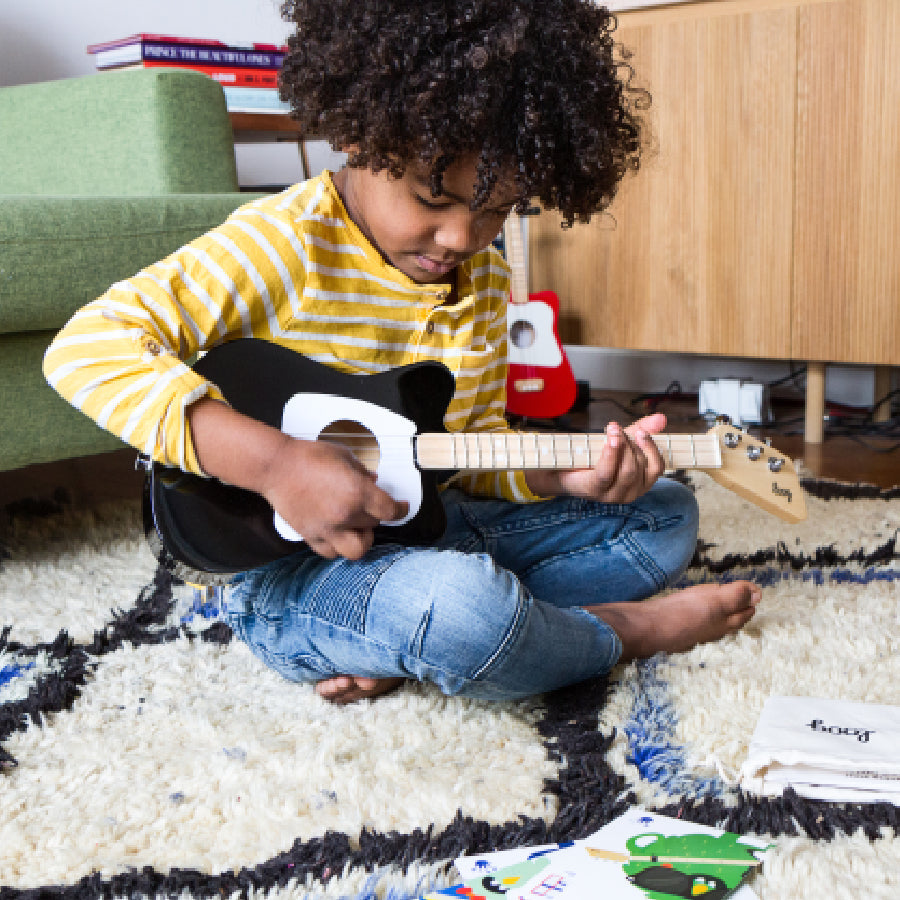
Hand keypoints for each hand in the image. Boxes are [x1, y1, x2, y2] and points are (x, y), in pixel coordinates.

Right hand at [261, 436, 407, 559]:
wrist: (276, 467)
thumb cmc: (308, 456)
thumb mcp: (344, 456)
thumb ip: (362, 472)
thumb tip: (374, 481)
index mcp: (357, 492)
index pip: (390, 511)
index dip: (401, 510)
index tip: (402, 507)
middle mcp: (345, 514)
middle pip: (374, 525)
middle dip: (374, 516)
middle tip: (368, 506)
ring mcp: (327, 528)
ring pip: (357, 550)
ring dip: (361, 539)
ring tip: (356, 528)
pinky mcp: (311, 536)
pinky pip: (331, 552)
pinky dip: (338, 546)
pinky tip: (337, 533)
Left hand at [526, 413, 667, 502]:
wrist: (565, 469)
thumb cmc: (597, 456)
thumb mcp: (623, 441)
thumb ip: (643, 429)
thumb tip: (662, 418)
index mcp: (642, 483)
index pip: (657, 467)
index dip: (651, 447)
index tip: (641, 431)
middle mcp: (632, 493)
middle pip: (639, 466)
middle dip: (630, 444)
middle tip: (617, 429)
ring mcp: (614, 495)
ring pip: (627, 470)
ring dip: (620, 446)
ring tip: (612, 430)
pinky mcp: (596, 491)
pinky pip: (607, 472)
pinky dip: (610, 454)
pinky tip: (610, 441)